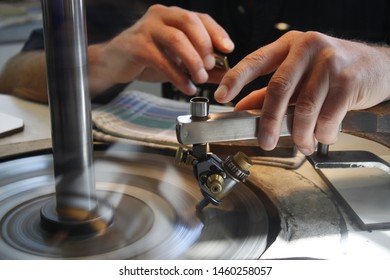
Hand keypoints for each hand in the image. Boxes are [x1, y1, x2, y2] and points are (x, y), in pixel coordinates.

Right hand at [89, 4, 233, 95]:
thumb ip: (202, 66)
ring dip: (193, 61)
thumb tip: (225, 75)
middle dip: (205, 46)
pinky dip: (177, 76)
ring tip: (200, 78)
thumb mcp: (178, 60)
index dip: (217, 32)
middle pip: (189, 22)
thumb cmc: (147, 58)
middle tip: (210, 66)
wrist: (115, 63)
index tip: (228, 48)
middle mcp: (160, 16)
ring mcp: (146, 29)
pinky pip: (162, 60)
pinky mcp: (136, 46)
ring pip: (176, 39)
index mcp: (172, 16)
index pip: (200, 18)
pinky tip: (186, 87)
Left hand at [214, 31, 389, 154]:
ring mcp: (329, 61)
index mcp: (288, 45)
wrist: (378, 66)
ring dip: (300, 134)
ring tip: (303, 143)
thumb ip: (269, 91)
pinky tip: (323, 136)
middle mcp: (307, 48)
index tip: (221, 96)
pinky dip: (323, 133)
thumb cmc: (332, 70)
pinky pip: (328, 116)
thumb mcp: (298, 75)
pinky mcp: (348, 78)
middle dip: (269, 122)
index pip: (256, 60)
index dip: (235, 79)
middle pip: (279, 88)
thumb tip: (242, 108)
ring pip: (305, 108)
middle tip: (265, 141)